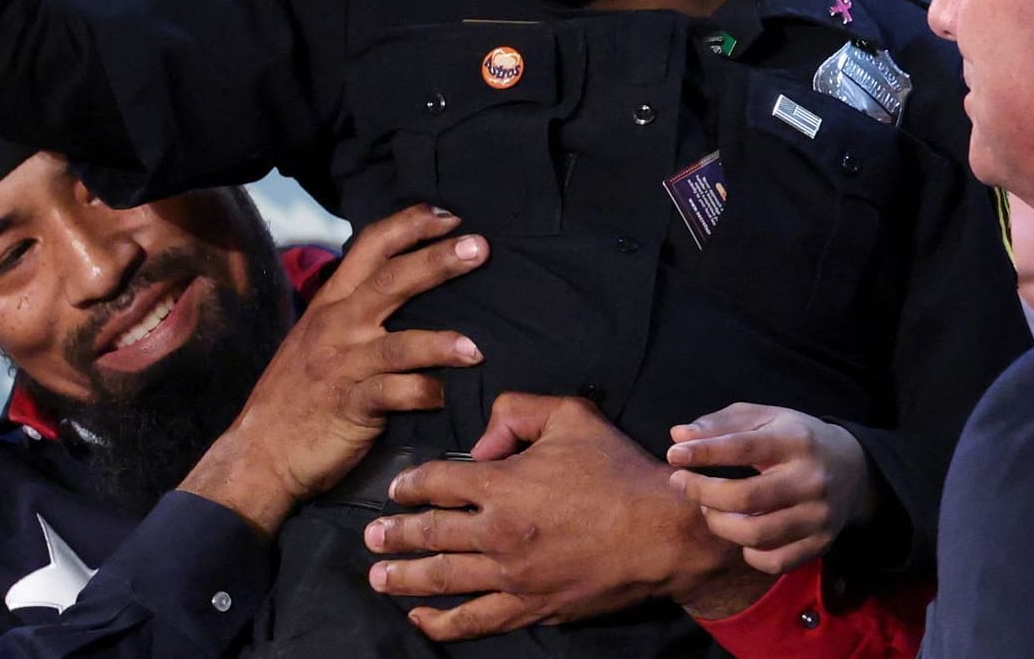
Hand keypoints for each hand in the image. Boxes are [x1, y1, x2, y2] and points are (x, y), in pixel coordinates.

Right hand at [180, 204, 488, 538]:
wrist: (260, 451)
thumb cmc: (296, 392)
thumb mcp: (317, 337)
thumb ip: (353, 310)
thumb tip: (402, 286)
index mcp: (331, 301)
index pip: (371, 246)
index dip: (409, 225)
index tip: (448, 215)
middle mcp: (337, 325)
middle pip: (391, 280)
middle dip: (437, 260)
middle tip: (479, 247)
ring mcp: (343, 365)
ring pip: (398, 344)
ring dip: (441, 344)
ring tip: (477, 348)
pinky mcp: (351, 407)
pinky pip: (394, 396)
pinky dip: (424, 394)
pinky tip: (448, 396)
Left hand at [360, 393, 763, 642]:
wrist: (663, 534)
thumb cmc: (618, 470)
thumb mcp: (571, 415)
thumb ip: (518, 411)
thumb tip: (483, 439)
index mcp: (504, 483)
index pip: (439, 481)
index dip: (411, 484)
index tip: (396, 489)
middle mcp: (499, 533)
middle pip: (431, 534)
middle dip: (395, 535)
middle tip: (370, 538)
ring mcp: (514, 577)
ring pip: (446, 579)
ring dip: (407, 579)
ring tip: (378, 577)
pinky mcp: (533, 608)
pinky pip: (478, 620)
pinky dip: (446, 623)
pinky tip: (422, 621)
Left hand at [667, 403, 877, 574]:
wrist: (853, 469)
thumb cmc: (794, 437)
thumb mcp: (763, 417)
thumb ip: (720, 424)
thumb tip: (678, 435)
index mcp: (795, 441)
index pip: (743, 448)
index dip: (704, 452)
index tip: (674, 455)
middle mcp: (810, 481)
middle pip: (746, 497)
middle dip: (702, 492)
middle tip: (680, 482)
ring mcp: (818, 517)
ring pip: (757, 534)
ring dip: (719, 523)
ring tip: (707, 506)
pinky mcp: (821, 544)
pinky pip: (775, 561)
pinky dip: (748, 551)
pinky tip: (739, 532)